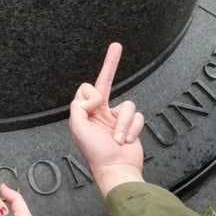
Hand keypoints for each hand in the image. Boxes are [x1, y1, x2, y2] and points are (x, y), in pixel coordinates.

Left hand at [69, 42, 144, 196]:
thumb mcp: (78, 127)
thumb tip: (94, 96)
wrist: (116, 169)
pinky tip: (127, 140)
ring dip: (123, 123)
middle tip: (116, 46)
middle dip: (111, 63)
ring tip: (118, 139)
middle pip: (106, 81)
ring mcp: (117, 118)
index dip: (93, 96)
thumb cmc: (95, 151)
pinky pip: (137, 115)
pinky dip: (133, 128)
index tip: (97, 105)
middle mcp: (100, 112)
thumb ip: (79, 106)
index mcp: (86, 112)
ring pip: (127, 104)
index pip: (87, 89)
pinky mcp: (132, 125)